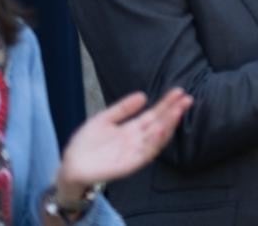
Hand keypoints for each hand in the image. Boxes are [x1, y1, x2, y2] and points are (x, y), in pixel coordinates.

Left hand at [54, 88, 192, 201]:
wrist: (70, 166)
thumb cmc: (85, 145)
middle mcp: (138, 140)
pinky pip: (146, 153)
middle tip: (187, 99)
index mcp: (132, 129)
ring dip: (169, 125)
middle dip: (174, 112)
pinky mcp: (130, 164)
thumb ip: (122, 108)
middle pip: (160, 124)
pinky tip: (161, 130)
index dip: (166, 103)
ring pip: (157, 138)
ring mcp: (135, 152)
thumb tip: (143, 95)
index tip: (179, 91)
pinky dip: (154, 142)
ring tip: (178, 111)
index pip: (154, 114)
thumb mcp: (103, 119)